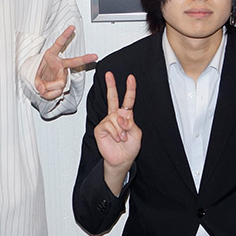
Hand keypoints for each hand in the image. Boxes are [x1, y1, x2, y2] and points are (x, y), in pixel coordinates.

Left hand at [35, 25, 96, 99]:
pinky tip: (47, 91)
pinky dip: (50, 94)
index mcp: (51, 55)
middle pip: (73, 62)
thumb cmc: (37, 73)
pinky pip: (58, 91)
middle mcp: (59, 64)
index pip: (59, 44)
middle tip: (94, 56)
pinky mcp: (62, 83)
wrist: (37, 82)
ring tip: (43, 86)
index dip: (65, 35)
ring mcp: (62, 74)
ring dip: (48, 88)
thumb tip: (42, 88)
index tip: (72, 28)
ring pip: (59, 84)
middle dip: (85, 59)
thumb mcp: (32, 76)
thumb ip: (37, 82)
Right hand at [94, 72, 141, 194]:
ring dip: (121, 130)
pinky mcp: (100, 129)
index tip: (130, 78)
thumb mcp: (136, 134)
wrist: (121, 160)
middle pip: (112, 98)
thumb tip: (120, 117)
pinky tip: (116, 139)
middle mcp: (115, 116)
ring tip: (122, 138)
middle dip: (111, 85)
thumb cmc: (129, 148)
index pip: (128, 100)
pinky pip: (109, 125)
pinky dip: (115, 133)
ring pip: (115, 118)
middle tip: (109, 74)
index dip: (130, 89)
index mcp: (126, 116)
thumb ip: (130, 123)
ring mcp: (107, 122)